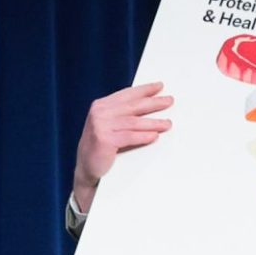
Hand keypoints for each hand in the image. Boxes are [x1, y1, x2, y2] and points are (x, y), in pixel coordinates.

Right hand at [70, 82, 172, 212]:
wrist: (86, 168)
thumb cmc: (100, 146)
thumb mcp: (107, 125)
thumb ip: (121, 114)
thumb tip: (148, 104)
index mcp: (101, 105)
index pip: (126, 94)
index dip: (144, 90)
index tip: (159, 86)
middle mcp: (100, 113)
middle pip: (133, 105)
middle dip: (154, 103)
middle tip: (169, 101)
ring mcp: (100, 126)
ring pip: (134, 122)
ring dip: (153, 122)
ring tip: (167, 123)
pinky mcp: (104, 140)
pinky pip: (130, 137)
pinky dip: (144, 136)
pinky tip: (154, 136)